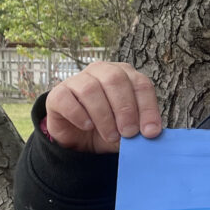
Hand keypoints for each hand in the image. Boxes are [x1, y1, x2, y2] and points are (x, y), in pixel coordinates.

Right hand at [42, 61, 162, 153]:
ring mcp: (78, 79)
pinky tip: (87, 126)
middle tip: (128, 133)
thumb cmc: (108, 128)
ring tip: (110, 135)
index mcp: (125, 75)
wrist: (78, 138)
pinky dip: (79, 115)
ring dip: (103, 116)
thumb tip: (152, 133)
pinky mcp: (57, 93)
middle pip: (115, 80)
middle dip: (125, 109)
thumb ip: (140, 128)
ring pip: (91, 89)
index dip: (147, 108)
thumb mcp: (127, 130)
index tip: (150, 132)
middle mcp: (102, 71)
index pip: (140, 84)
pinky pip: (67, 99)